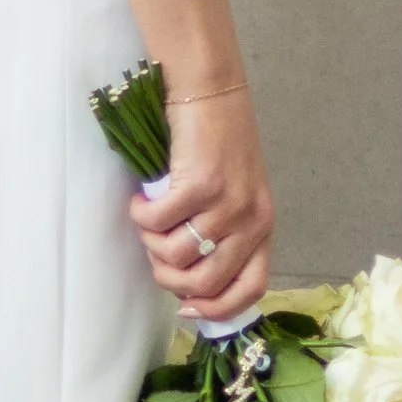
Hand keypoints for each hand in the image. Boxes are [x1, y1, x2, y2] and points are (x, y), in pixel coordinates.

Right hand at [129, 82, 273, 323]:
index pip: (250, 289)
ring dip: (150, 241)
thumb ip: (222, 234)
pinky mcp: (200, 185)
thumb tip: (187, 279)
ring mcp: (227, 204)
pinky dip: (140, 215)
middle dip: (168, 277)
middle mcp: (251, 221)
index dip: (216, 309)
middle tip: (154, 249)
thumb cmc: (218, 143)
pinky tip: (140, 199)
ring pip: (175, 255)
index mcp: (262, 227)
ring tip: (148, 217)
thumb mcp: (234, 195)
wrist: (211, 93)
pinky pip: (156, 222)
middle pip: (204, 283)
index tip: (186, 306)